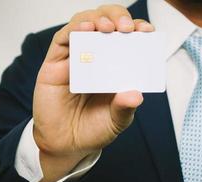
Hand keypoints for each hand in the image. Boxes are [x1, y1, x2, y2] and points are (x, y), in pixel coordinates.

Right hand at [33, 4, 154, 181]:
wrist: (66, 145)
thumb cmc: (93, 130)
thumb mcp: (116, 121)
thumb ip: (125, 108)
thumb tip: (135, 94)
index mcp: (115, 68)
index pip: (127, 39)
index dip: (137, 29)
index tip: (146, 31)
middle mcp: (96, 58)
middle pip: (106, 23)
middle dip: (117, 17)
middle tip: (126, 27)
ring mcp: (75, 59)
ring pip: (84, 24)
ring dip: (97, 19)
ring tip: (107, 26)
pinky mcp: (55, 64)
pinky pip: (62, 39)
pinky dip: (74, 29)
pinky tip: (85, 29)